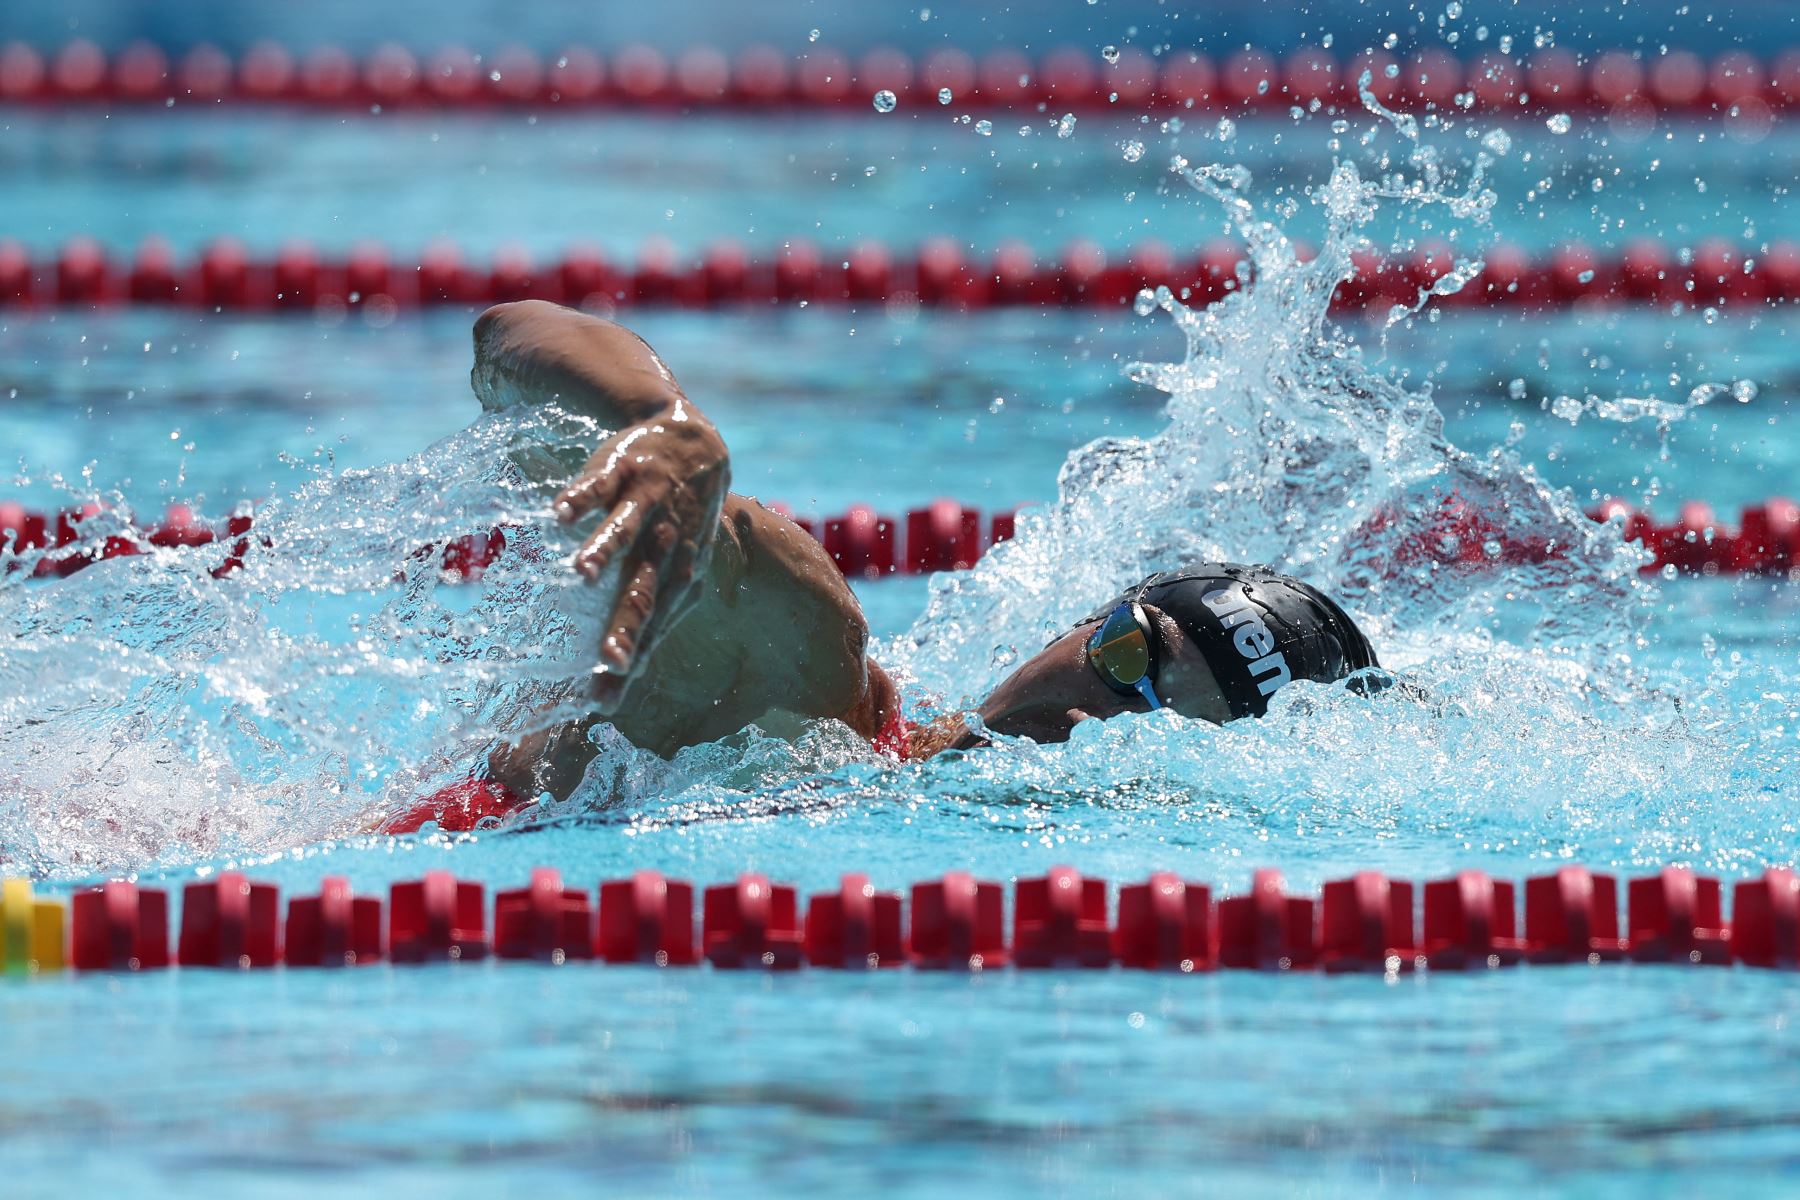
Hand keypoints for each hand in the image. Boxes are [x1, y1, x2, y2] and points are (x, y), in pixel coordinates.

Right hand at [554, 407, 728, 709]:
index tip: (604, 700)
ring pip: (625, 531)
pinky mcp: (626, 469)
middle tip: (608, 659)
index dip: (630, 664)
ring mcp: (647, 505)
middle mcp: (664, 546)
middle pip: (643, 591)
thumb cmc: (678, 524)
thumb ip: (649, 616)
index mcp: (676, 578)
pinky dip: (583, 496)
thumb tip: (621, 674)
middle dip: (626, 625)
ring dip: (605, 551)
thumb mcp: (676, 572)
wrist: (697, 448)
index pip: (651, 630)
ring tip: (581, 573)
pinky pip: (601, 484)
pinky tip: (562, 513)